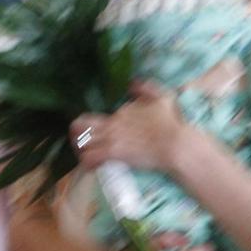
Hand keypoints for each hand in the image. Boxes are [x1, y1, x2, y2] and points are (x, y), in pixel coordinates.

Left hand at [73, 84, 188, 172]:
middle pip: (79, 127)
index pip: (94, 117)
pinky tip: (92, 167)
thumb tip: (132, 83)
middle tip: (80, 146)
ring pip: (81, 144)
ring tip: (85, 158)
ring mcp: (111, 138)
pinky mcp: (113, 153)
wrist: (176, 143)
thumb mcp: (162, 97)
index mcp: (120, 113)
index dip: (89, 128)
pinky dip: (87, 163)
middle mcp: (111, 124)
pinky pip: (89, 158)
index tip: (94, 136)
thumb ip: (145, 88)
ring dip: (80, 152)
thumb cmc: (172, 122)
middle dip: (75, 137)